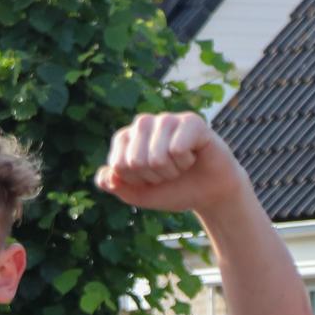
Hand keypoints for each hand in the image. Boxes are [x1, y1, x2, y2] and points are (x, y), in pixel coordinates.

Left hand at [94, 113, 249, 215]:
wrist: (208, 193)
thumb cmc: (173, 189)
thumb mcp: (139, 195)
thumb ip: (116, 186)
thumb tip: (105, 176)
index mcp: (125, 138)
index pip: (118, 165)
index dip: (136, 181)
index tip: (150, 179)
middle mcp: (143, 123)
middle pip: (135, 161)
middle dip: (154, 177)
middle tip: (167, 173)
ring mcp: (167, 119)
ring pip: (157, 156)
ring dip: (171, 171)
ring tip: (180, 165)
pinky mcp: (191, 121)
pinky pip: (178, 148)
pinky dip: (186, 161)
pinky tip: (193, 156)